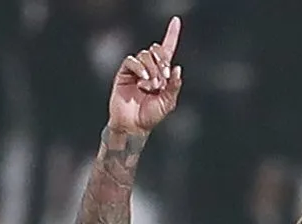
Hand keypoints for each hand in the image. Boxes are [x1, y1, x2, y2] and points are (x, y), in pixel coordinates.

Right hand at [108, 16, 183, 135]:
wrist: (134, 126)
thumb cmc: (151, 115)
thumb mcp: (168, 102)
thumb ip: (174, 86)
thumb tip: (177, 68)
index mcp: (162, 73)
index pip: (167, 49)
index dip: (172, 34)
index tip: (176, 20)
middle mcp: (149, 68)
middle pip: (157, 50)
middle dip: (163, 61)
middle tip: (164, 78)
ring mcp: (136, 69)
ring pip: (145, 55)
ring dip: (152, 69)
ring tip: (153, 86)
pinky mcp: (124, 72)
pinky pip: (132, 61)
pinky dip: (139, 68)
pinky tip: (142, 81)